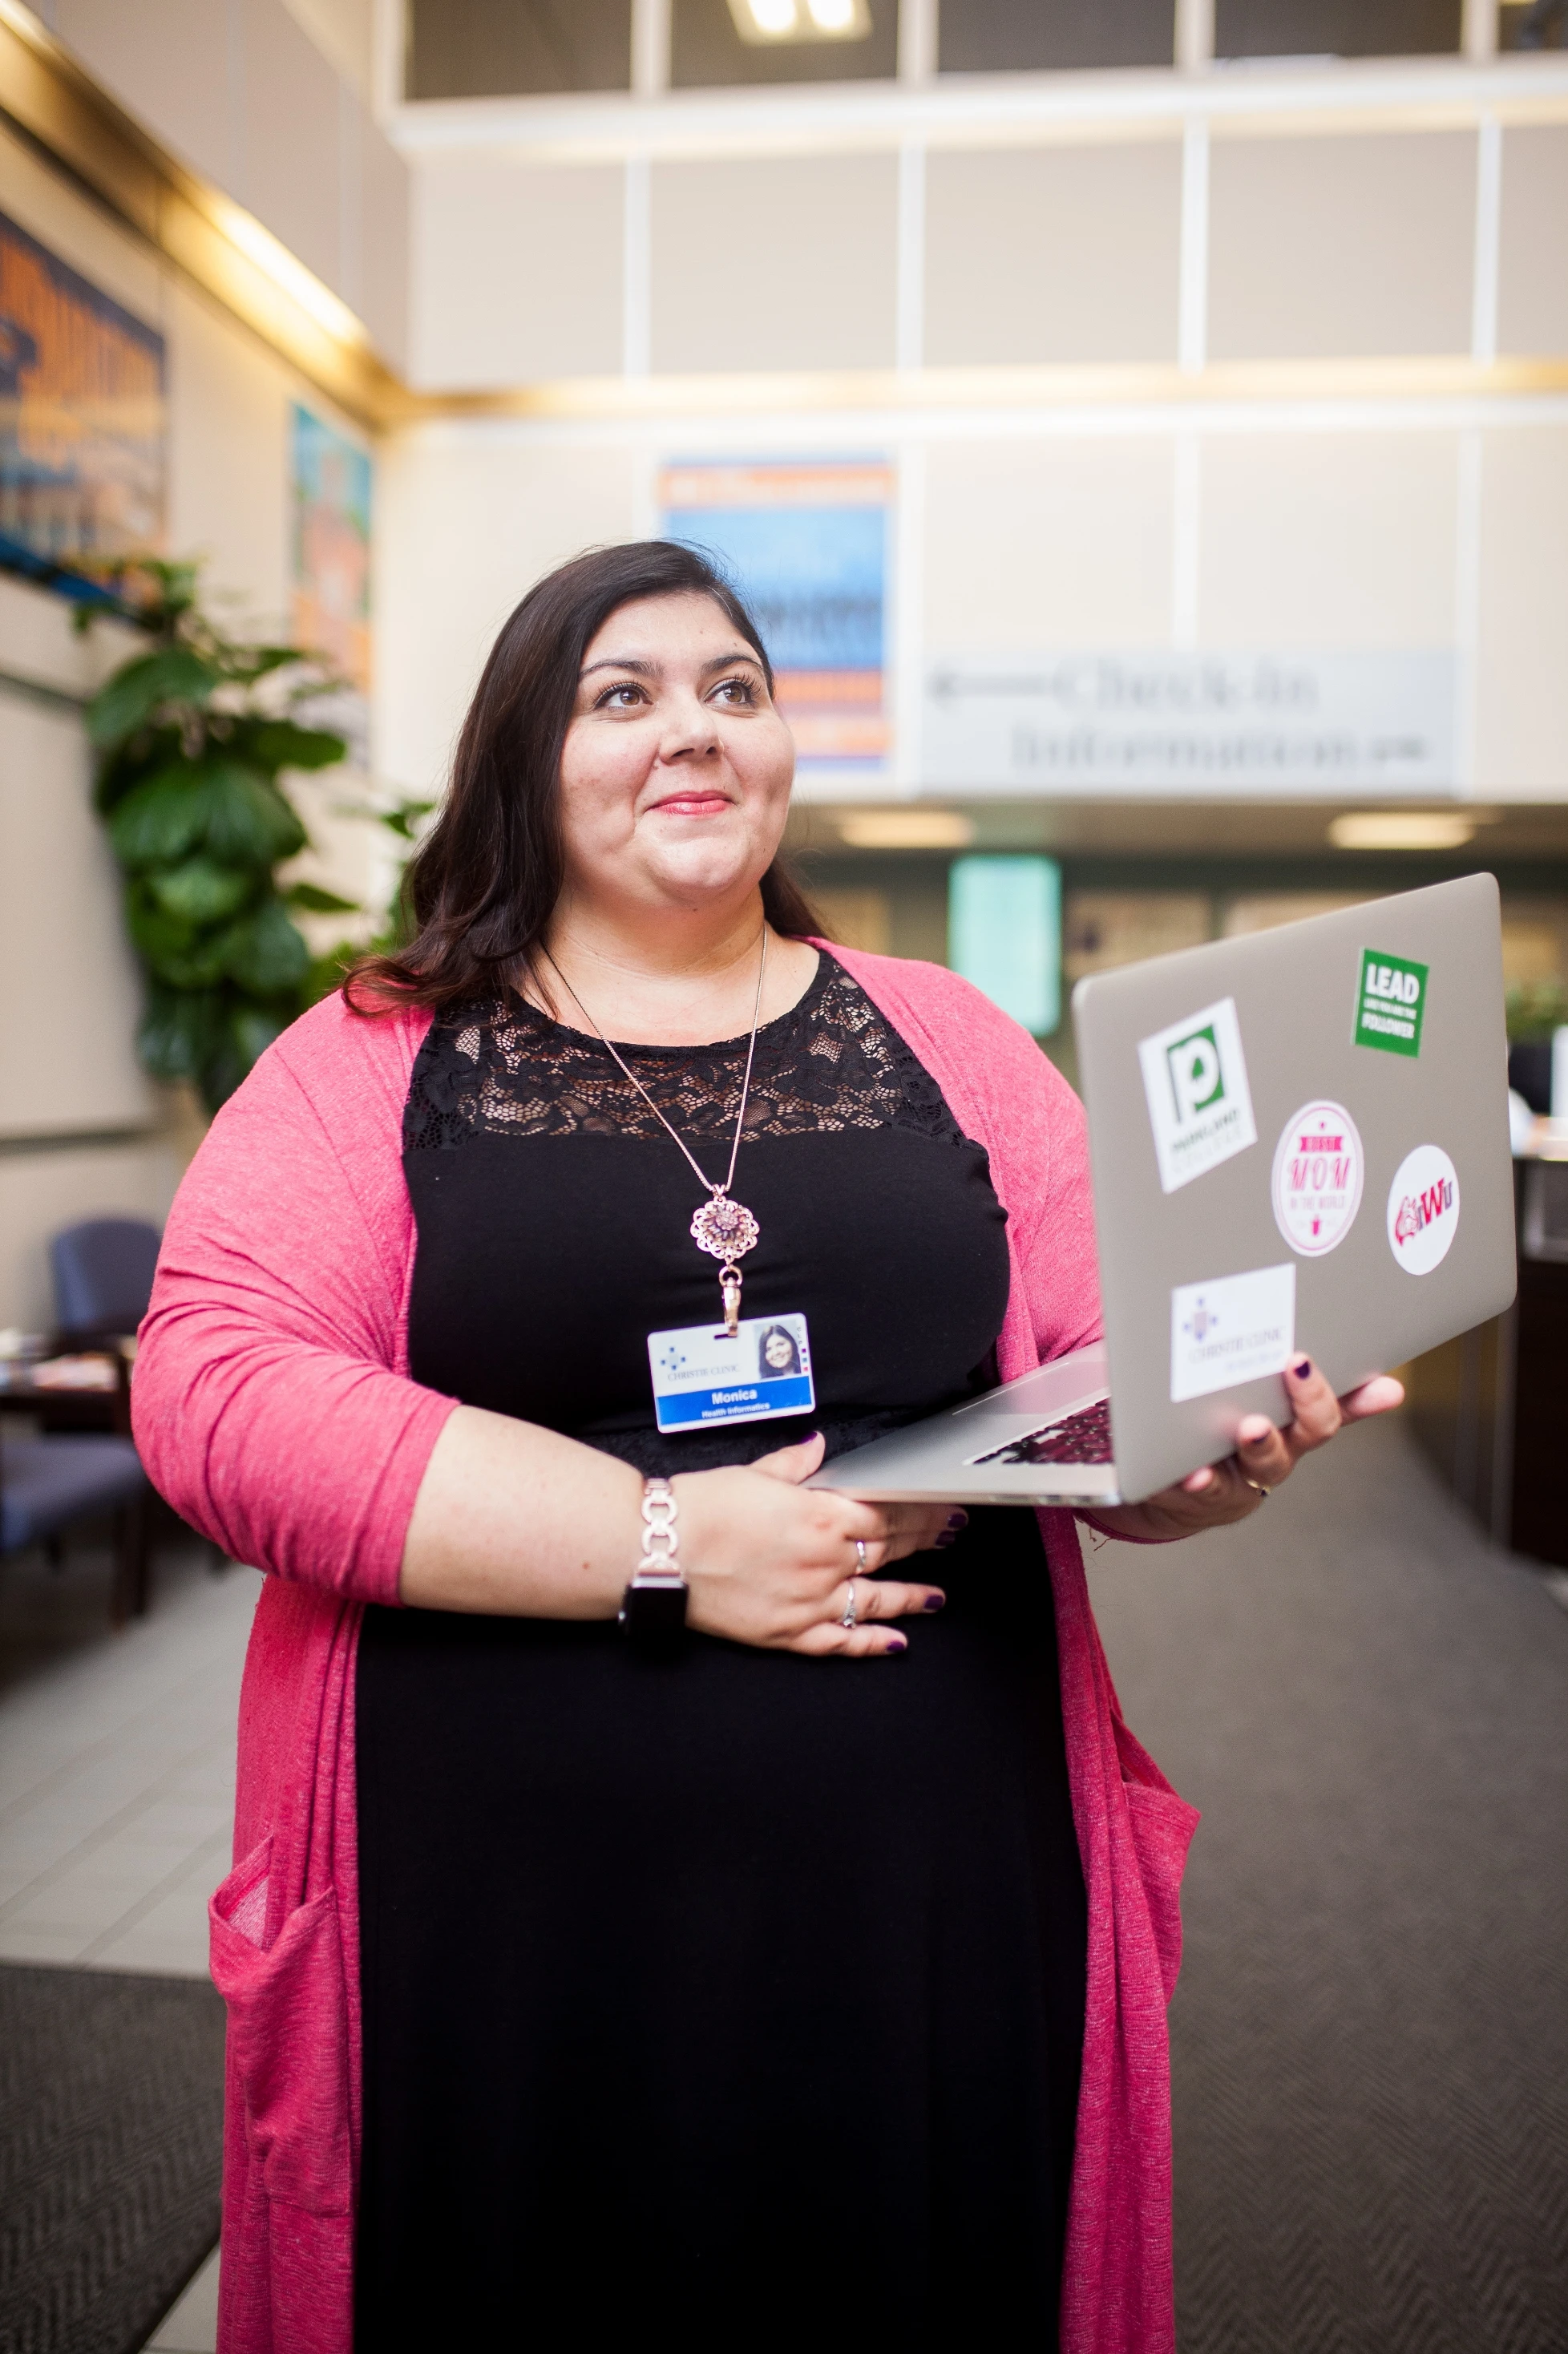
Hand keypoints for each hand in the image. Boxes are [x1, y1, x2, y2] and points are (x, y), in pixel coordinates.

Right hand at [673, 1432, 956, 1657]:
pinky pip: (841, 1642)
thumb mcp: (754, 1472)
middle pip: (888, 1552)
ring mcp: (809, 1601)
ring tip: (936, 1596)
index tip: (939, 1507)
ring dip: (911, 1597)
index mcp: (820, 1515)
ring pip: (875, 1600)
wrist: (659, 1549)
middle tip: (948, 1537)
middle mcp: (824, 1560)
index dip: (918, 1511)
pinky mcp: (787, 1633)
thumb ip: (796, 1464)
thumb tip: (819, 1448)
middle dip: (923, 1542)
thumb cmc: (701, 1506)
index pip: (887, 1514)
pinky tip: (896, 1642)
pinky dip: (872, 1643)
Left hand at [1093, 1358, 1404, 1543]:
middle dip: (1310, 1401)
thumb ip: (1270, 1366)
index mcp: (1294, 1418)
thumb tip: (1294, 1318)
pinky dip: (1204, 1480)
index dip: (1363, 1396)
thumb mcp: (1248, 1394)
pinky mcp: (1207, 1493)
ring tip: (1252, 1426)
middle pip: (1312, 1428)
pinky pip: (1209, 1488)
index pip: (1339, 1401)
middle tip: (1298, 1368)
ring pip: (1266, 1459)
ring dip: (1262, 1441)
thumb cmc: (1218, 1423)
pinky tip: (1195, 1471)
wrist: (1176, 1484)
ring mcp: (1246, 1472)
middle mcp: (1280, 1446)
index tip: (1384, 1384)